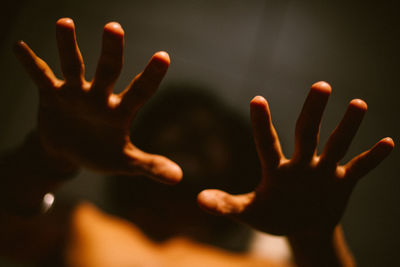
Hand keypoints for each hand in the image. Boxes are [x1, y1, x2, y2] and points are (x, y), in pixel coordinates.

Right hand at [13, 18, 181, 183]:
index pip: (140, 90)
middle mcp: (100, 96)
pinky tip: (20, 47)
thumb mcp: (125, 162)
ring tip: (65, 22)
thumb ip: (150, 165)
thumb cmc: (102, 154)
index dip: (151, 75)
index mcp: (120, 111)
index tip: (163, 56)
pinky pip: (41, 77)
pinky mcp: (52, 95)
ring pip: (74, 66)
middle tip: (114, 28)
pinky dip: (31, 64)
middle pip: (108, 70)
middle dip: (111, 51)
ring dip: (68, 46)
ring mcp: (76, 93)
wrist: (69, 153)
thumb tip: (179, 178)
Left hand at [197, 81, 393, 234]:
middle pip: (307, 132)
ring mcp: (322, 171)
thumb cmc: (272, 215)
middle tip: (321, 85)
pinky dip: (371, 158)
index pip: (267, 143)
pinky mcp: (342, 183)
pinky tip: (387, 143)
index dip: (262, 124)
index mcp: (275, 169)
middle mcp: (300, 163)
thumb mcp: (249, 212)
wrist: (300, 225)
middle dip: (313, 111)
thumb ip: (226, 205)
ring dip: (347, 128)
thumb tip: (198, 200)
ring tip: (358, 104)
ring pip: (336, 145)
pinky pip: (358, 168)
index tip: (256, 99)